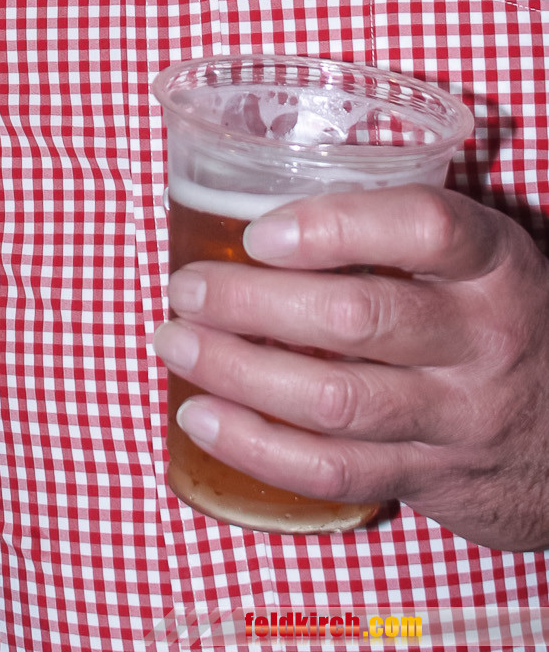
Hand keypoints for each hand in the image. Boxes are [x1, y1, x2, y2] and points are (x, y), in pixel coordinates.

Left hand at [152, 185, 548, 548]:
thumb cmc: (490, 317)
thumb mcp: (476, 260)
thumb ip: (394, 230)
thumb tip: (250, 191)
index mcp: (492, 262)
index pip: (425, 227)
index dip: (334, 225)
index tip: (258, 230)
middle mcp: (482, 337)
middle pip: (358, 316)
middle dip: (252, 302)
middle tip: (186, 287)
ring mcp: (459, 415)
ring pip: (334, 399)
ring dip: (237, 371)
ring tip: (175, 343)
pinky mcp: (432, 477)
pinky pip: (333, 471)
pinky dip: (256, 446)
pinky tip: (202, 418)